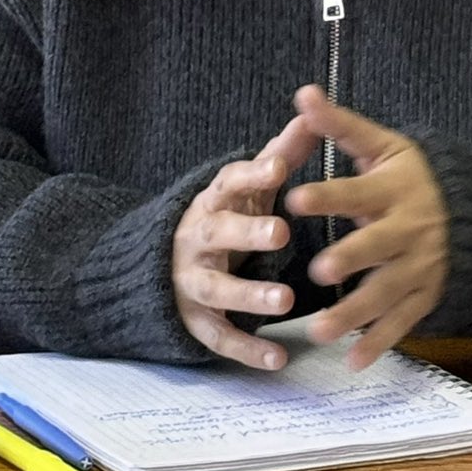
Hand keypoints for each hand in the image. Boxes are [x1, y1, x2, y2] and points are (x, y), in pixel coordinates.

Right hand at [171, 113, 316, 369]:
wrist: (157, 264)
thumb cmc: (224, 216)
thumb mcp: (246, 187)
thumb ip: (280, 154)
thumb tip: (314, 112)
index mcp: (213, 200)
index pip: (228, 181)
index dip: (252, 174)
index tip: (279, 166)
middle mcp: (197, 238)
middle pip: (218, 232)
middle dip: (248, 233)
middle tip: (283, 233)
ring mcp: (191, 281)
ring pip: (216, 289)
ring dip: (249, 295)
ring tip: (286, 300)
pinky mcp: (194, 319)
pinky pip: (219, 336)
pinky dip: (246, 349)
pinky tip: (279, 358)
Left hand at [283, 85, 448, 368]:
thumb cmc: (416, 176)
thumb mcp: (384, 146)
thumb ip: (341, 126)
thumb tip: (302, 92)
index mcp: (394, 189)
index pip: (357, 191)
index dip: (328, 196)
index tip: (292, 199)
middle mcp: (409, 229)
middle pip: (378, 245)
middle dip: (350, 257)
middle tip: (317, 270)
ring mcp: (420, 266)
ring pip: (387, 292)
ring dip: (355, 313)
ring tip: (320, 330)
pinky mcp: (426, 296)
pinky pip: (403, 323)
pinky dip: (380, 343)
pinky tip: (353, 362)